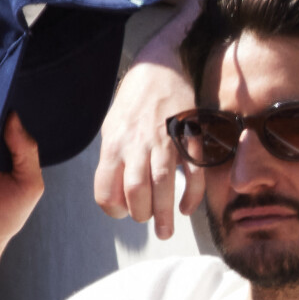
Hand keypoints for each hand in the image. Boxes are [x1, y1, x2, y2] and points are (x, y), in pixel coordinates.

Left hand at [95, 0, 204, 239]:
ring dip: (164, 214)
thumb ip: (113, 157)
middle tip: (147, 220)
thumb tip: (117, 190)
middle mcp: (136, 144)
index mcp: (114, 143)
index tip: (121, 211)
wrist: (160, 67)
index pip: (106, 189)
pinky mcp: (187, 137)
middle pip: (135, 191)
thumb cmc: (133, 100)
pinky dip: (191, 195)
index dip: (113, 208)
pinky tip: (187, 207)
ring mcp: (163, 140)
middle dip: (141, 214)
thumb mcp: (111, 125)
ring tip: (166, 232)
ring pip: (163, 185)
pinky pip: (192, 172)